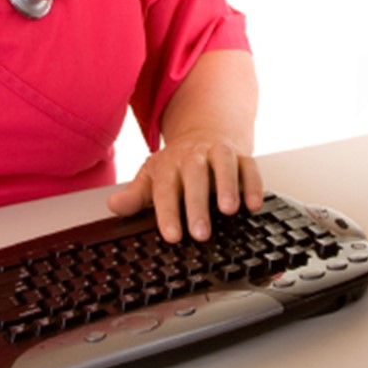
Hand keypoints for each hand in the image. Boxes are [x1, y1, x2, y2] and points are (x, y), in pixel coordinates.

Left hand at [108, 131, 264, 241]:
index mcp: (169, 165)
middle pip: (195, 176)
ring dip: (228, 186)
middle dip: (198, 205)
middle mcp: (195, 157)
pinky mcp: (241, 155)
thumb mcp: (153, 177)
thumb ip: (135, 195)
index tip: (172, 236)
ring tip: (228, 211)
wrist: (205, 131)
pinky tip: (253, 204)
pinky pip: (249, 166)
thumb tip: (114, 206)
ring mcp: (219, 153)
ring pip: (223, 164)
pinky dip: (253, 184)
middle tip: (200, 233)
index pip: (166, 190)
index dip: (168, 213)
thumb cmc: (178, 164)